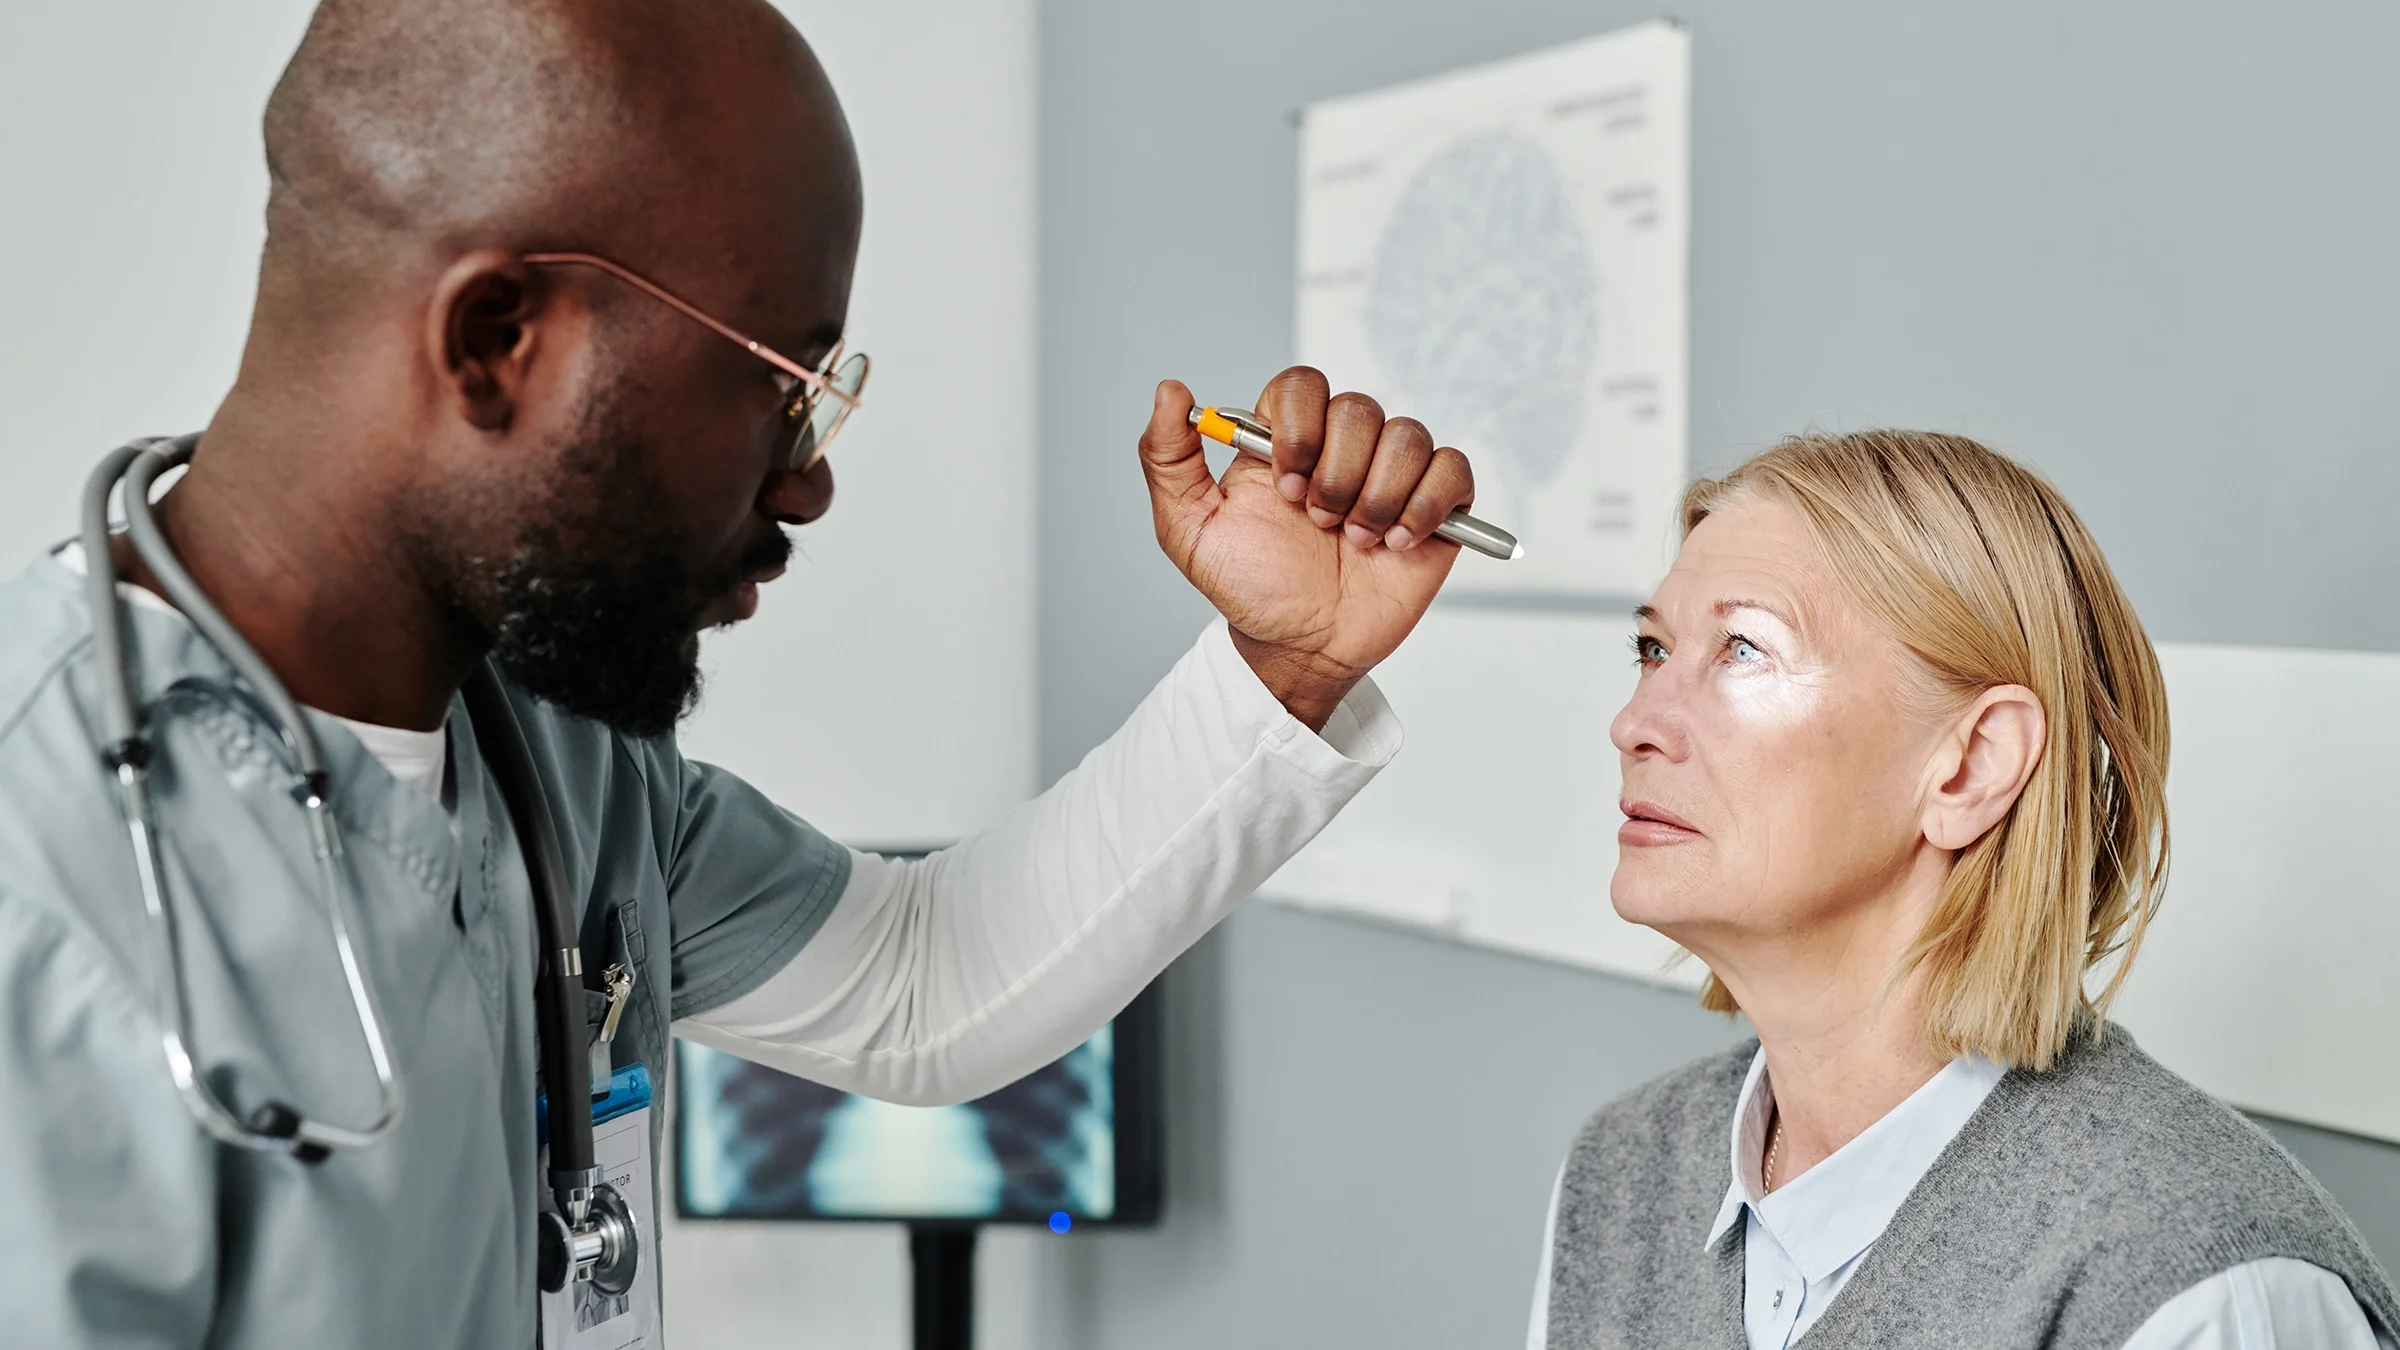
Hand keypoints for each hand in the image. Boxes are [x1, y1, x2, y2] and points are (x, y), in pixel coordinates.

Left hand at [1138, 367, 1474, 729]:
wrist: (1300, 647)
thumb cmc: (1251, 589)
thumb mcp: (1188, 529)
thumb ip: (1167, 458)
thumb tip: (1171, 390)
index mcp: (1287, 440)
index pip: (1303, 385)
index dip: (1299, 427)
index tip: (1285, 485)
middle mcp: (1342, 448)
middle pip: (1359, 408)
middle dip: (1337, 475)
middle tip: (1318, 524)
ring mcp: (1391, 475)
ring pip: (1407, 437)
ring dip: (1377, 496)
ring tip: (1356, 541)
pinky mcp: (1436, 506)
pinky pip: (1453, 471)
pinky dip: (1425, 506)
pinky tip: (1396, 543)